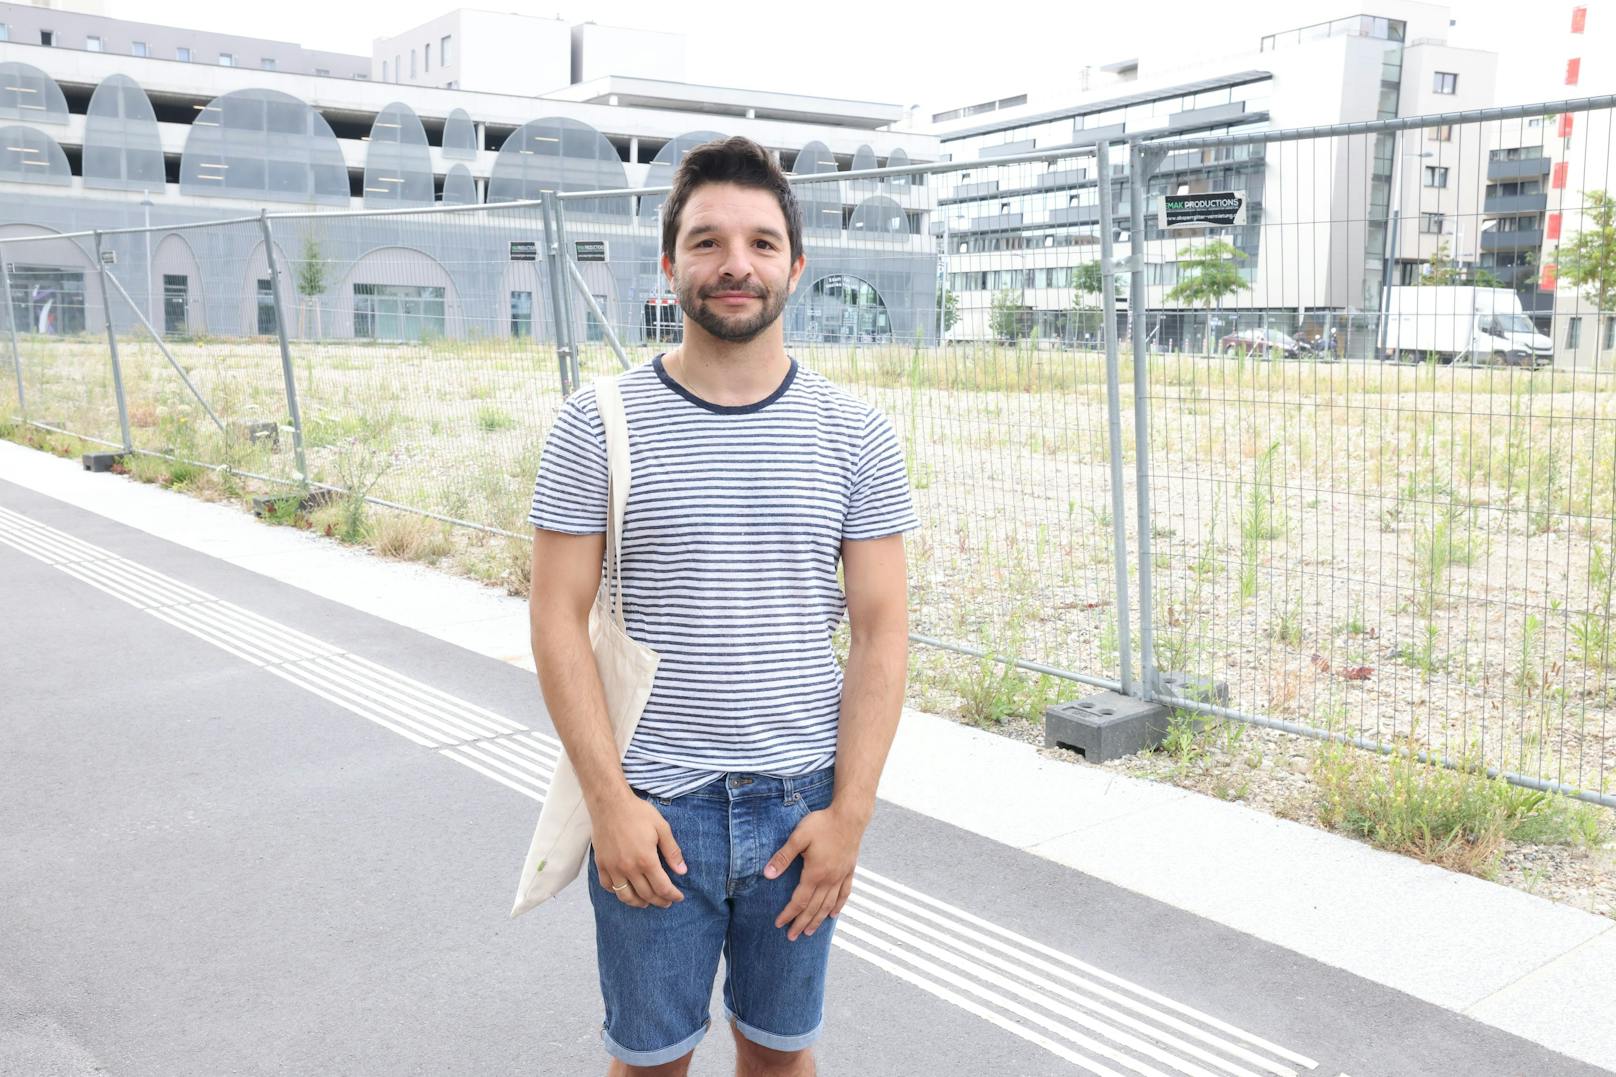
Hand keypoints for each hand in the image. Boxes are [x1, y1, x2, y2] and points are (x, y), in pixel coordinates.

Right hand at [591, 793, 686, 908]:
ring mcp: (613, 868)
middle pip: (645, 895)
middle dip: (659, 901)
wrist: (610, 803)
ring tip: (646, 903)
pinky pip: (608, 886)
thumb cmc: (638, 813)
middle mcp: (628, 868)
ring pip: (625, 896)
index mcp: (646, 860)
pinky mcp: (601, 864)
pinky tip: (625, 890)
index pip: (662, 887)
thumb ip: (672, 851)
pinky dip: (617, 892)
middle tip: (666, 902)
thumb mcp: (662, 828)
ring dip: (638, 903)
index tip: (678, 897)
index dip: (672, 895)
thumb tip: (682, 871)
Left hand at [766, 804, 864, 940]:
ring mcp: (841, 876)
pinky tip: (833, 914)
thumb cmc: (822, 823)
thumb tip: (767, 874)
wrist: (850, 816)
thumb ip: (783, 857)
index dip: (788, 914)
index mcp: (815, 873)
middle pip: (814, 908)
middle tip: (792, 937)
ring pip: (829, 904)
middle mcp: (829, 879)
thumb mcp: (798, 837)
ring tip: (810, 932)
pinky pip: (844, 893)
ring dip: (818, 920)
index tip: (779, 924)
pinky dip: (838, 906)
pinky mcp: (849, 870)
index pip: (799, 900)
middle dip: (801, 923)